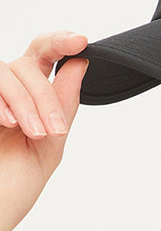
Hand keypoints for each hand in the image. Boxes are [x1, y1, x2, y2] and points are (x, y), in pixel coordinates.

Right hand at [0, 30, 88, 230]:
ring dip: (26, 100)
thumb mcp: (48, 147)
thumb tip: (80, 64)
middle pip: (26, 64)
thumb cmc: (12, 188)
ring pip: (5, 70)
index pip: (42, 57)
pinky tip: (6, 123)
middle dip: (46, 95)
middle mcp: (1, 93)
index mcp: (25, 100)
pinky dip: (1, 100)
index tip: (81, 41)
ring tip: (33, 133)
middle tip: (54, 130)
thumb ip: (62, 106)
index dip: (60, 42)